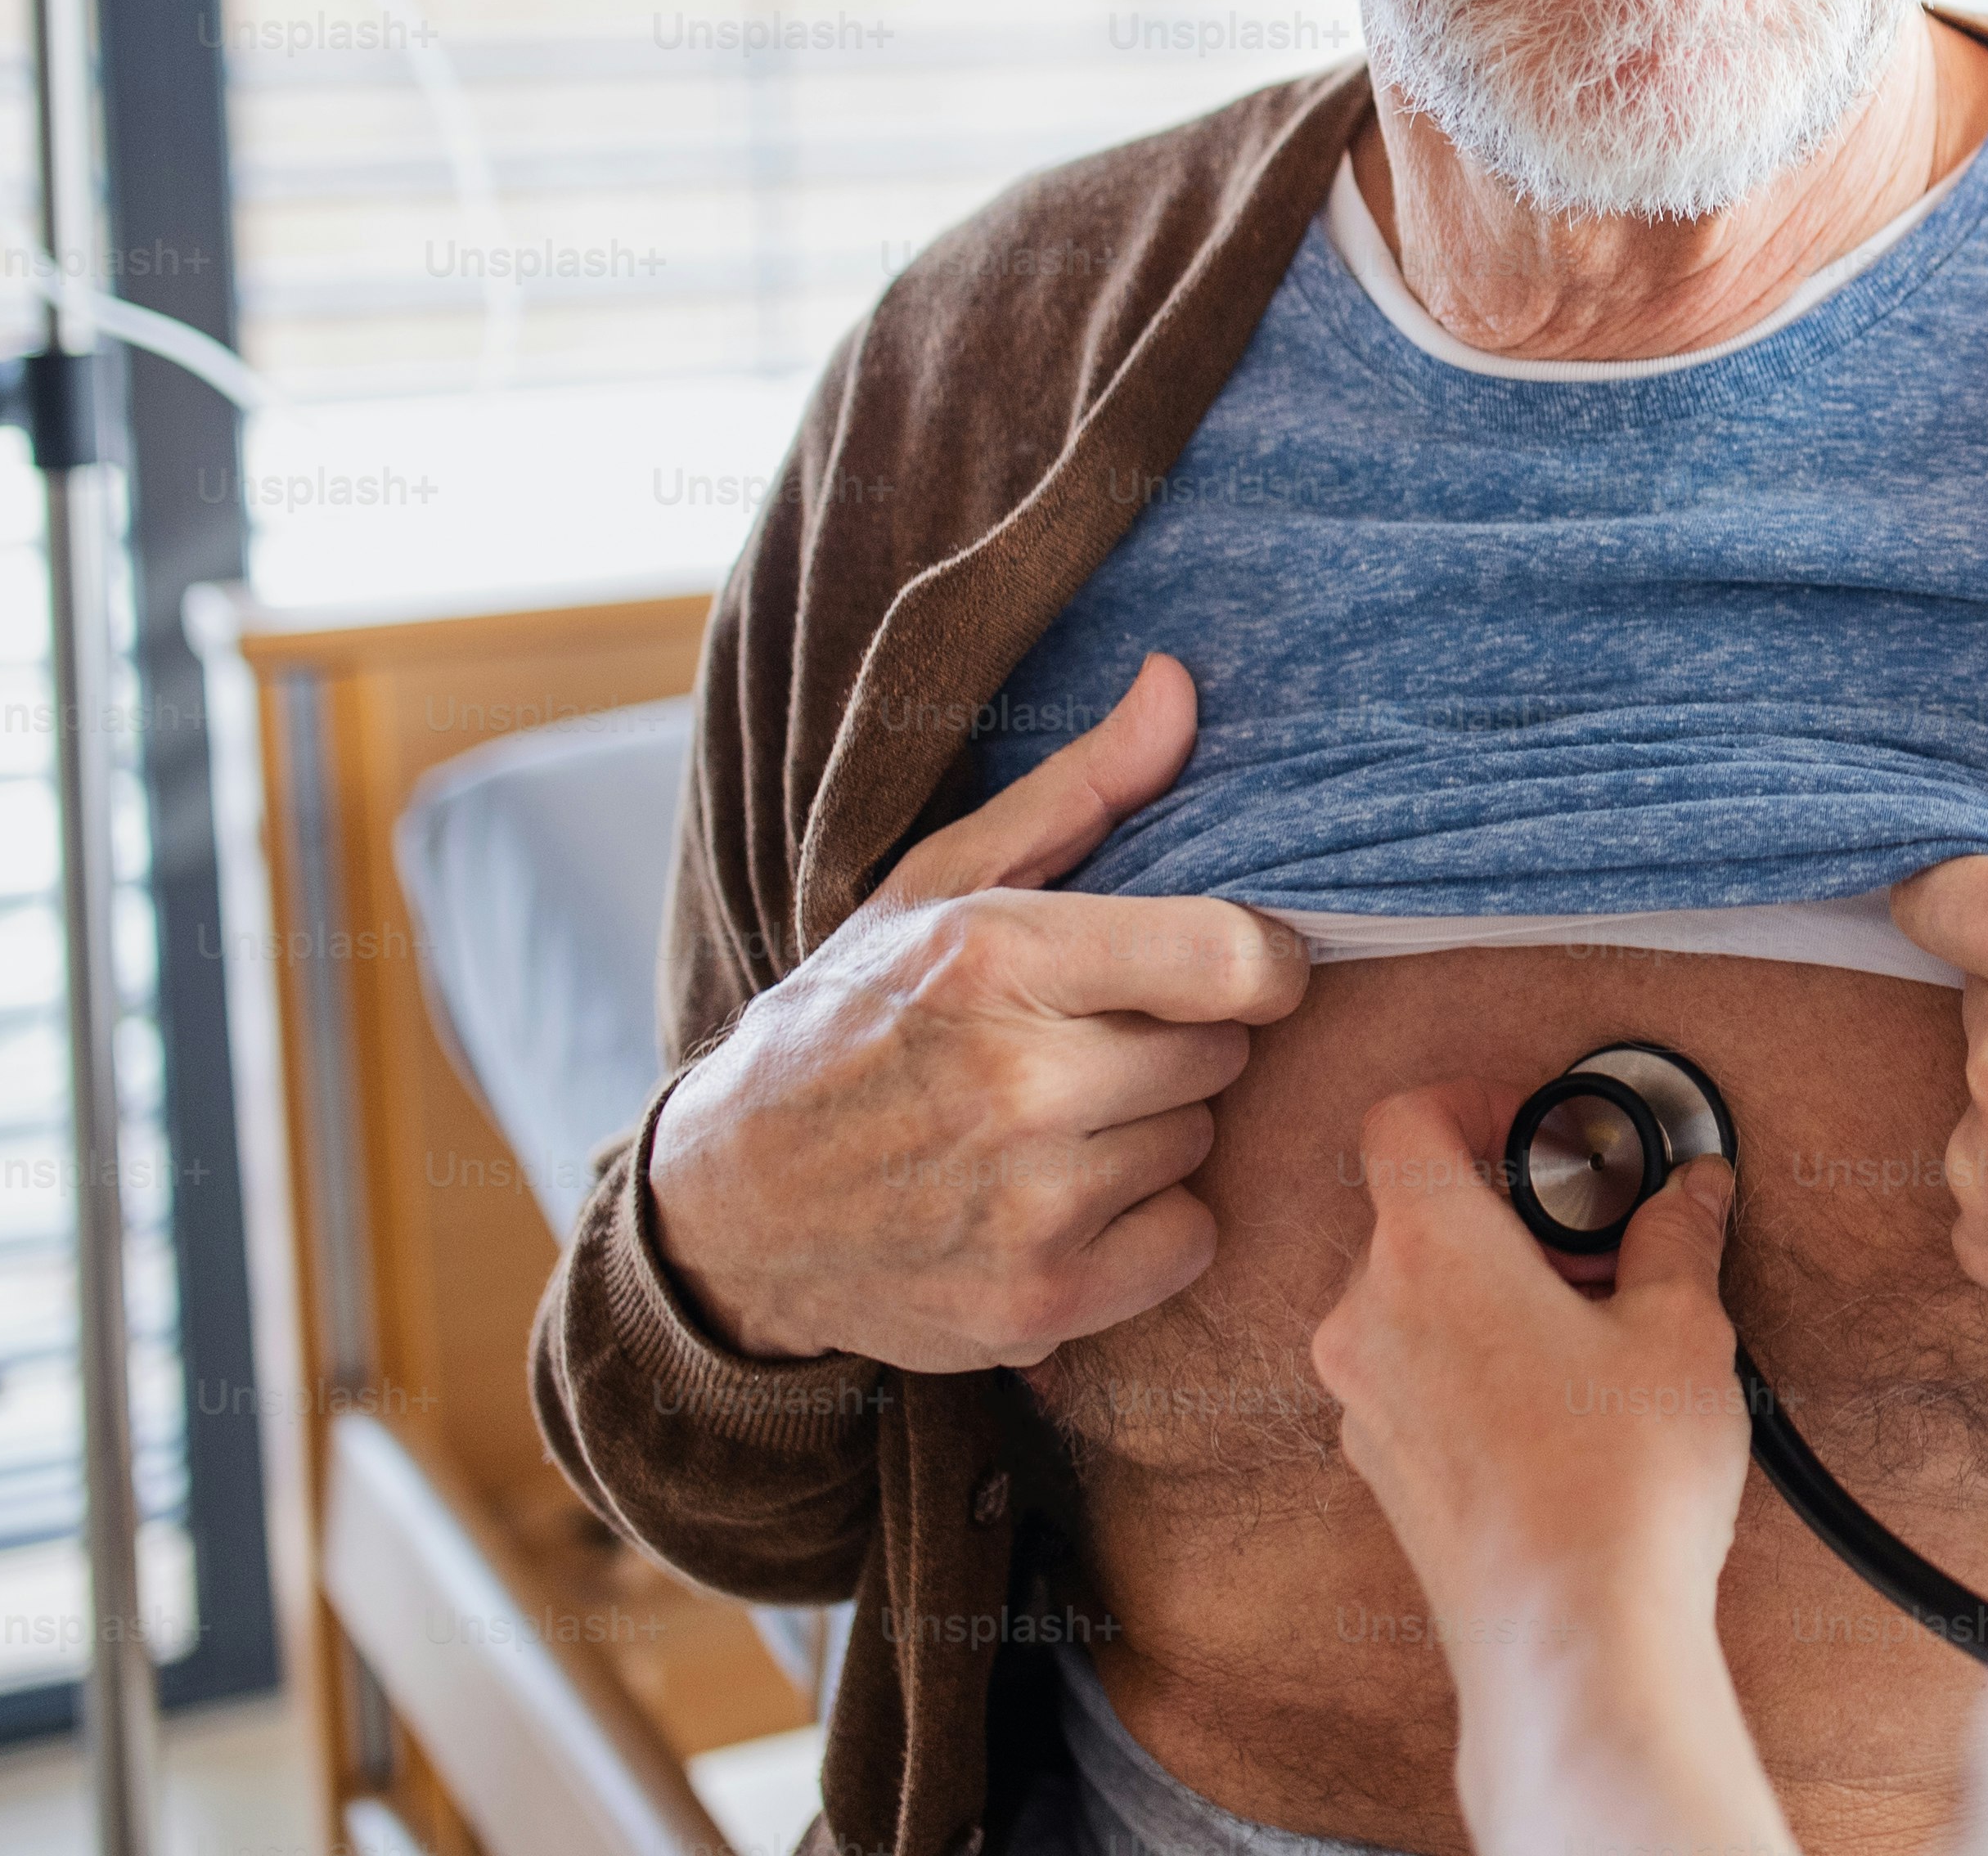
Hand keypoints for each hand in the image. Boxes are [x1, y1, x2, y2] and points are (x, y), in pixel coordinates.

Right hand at [646, 656, 1307, 1369]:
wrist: (728, 1208)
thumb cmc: (853, 1022)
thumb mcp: (942, 885)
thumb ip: (1082, 788)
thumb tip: (1180, 683)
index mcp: (996, 959)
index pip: (1233, 958)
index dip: (1259, 961)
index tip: (1224, 968)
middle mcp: (1016, 1085)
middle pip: (1220, 1053)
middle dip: (1173, 1042)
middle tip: (1082, 1046)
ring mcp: (1026, 1206)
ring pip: (1200, 1142)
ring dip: (1152, 1131)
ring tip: (1054, 1121)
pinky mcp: (1037, 1304)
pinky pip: (1189, 1242)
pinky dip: (1148, 1228)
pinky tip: (1063, 1199)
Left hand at [1312, 1082, 1789, 1855]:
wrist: (1571, 1642)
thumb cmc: (1617, 1484)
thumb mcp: (1681, 1330)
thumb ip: (1677, 1240)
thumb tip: (1692, 1193)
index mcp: (1426, 1252)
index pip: (1404, 1119)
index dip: (1475, 1100)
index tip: (1544, 1131)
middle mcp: (1369, 1320)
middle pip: (1411, 1212)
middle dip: (1505, 1209)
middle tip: (1597, 1241)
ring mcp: (1365, 1405)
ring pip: (1413, 1299)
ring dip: (1491, 1288)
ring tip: (1594, 1328)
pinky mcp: (1383, 1474)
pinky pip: (1416, 1376)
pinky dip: (1475, 1360)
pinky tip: (1564, 1401)